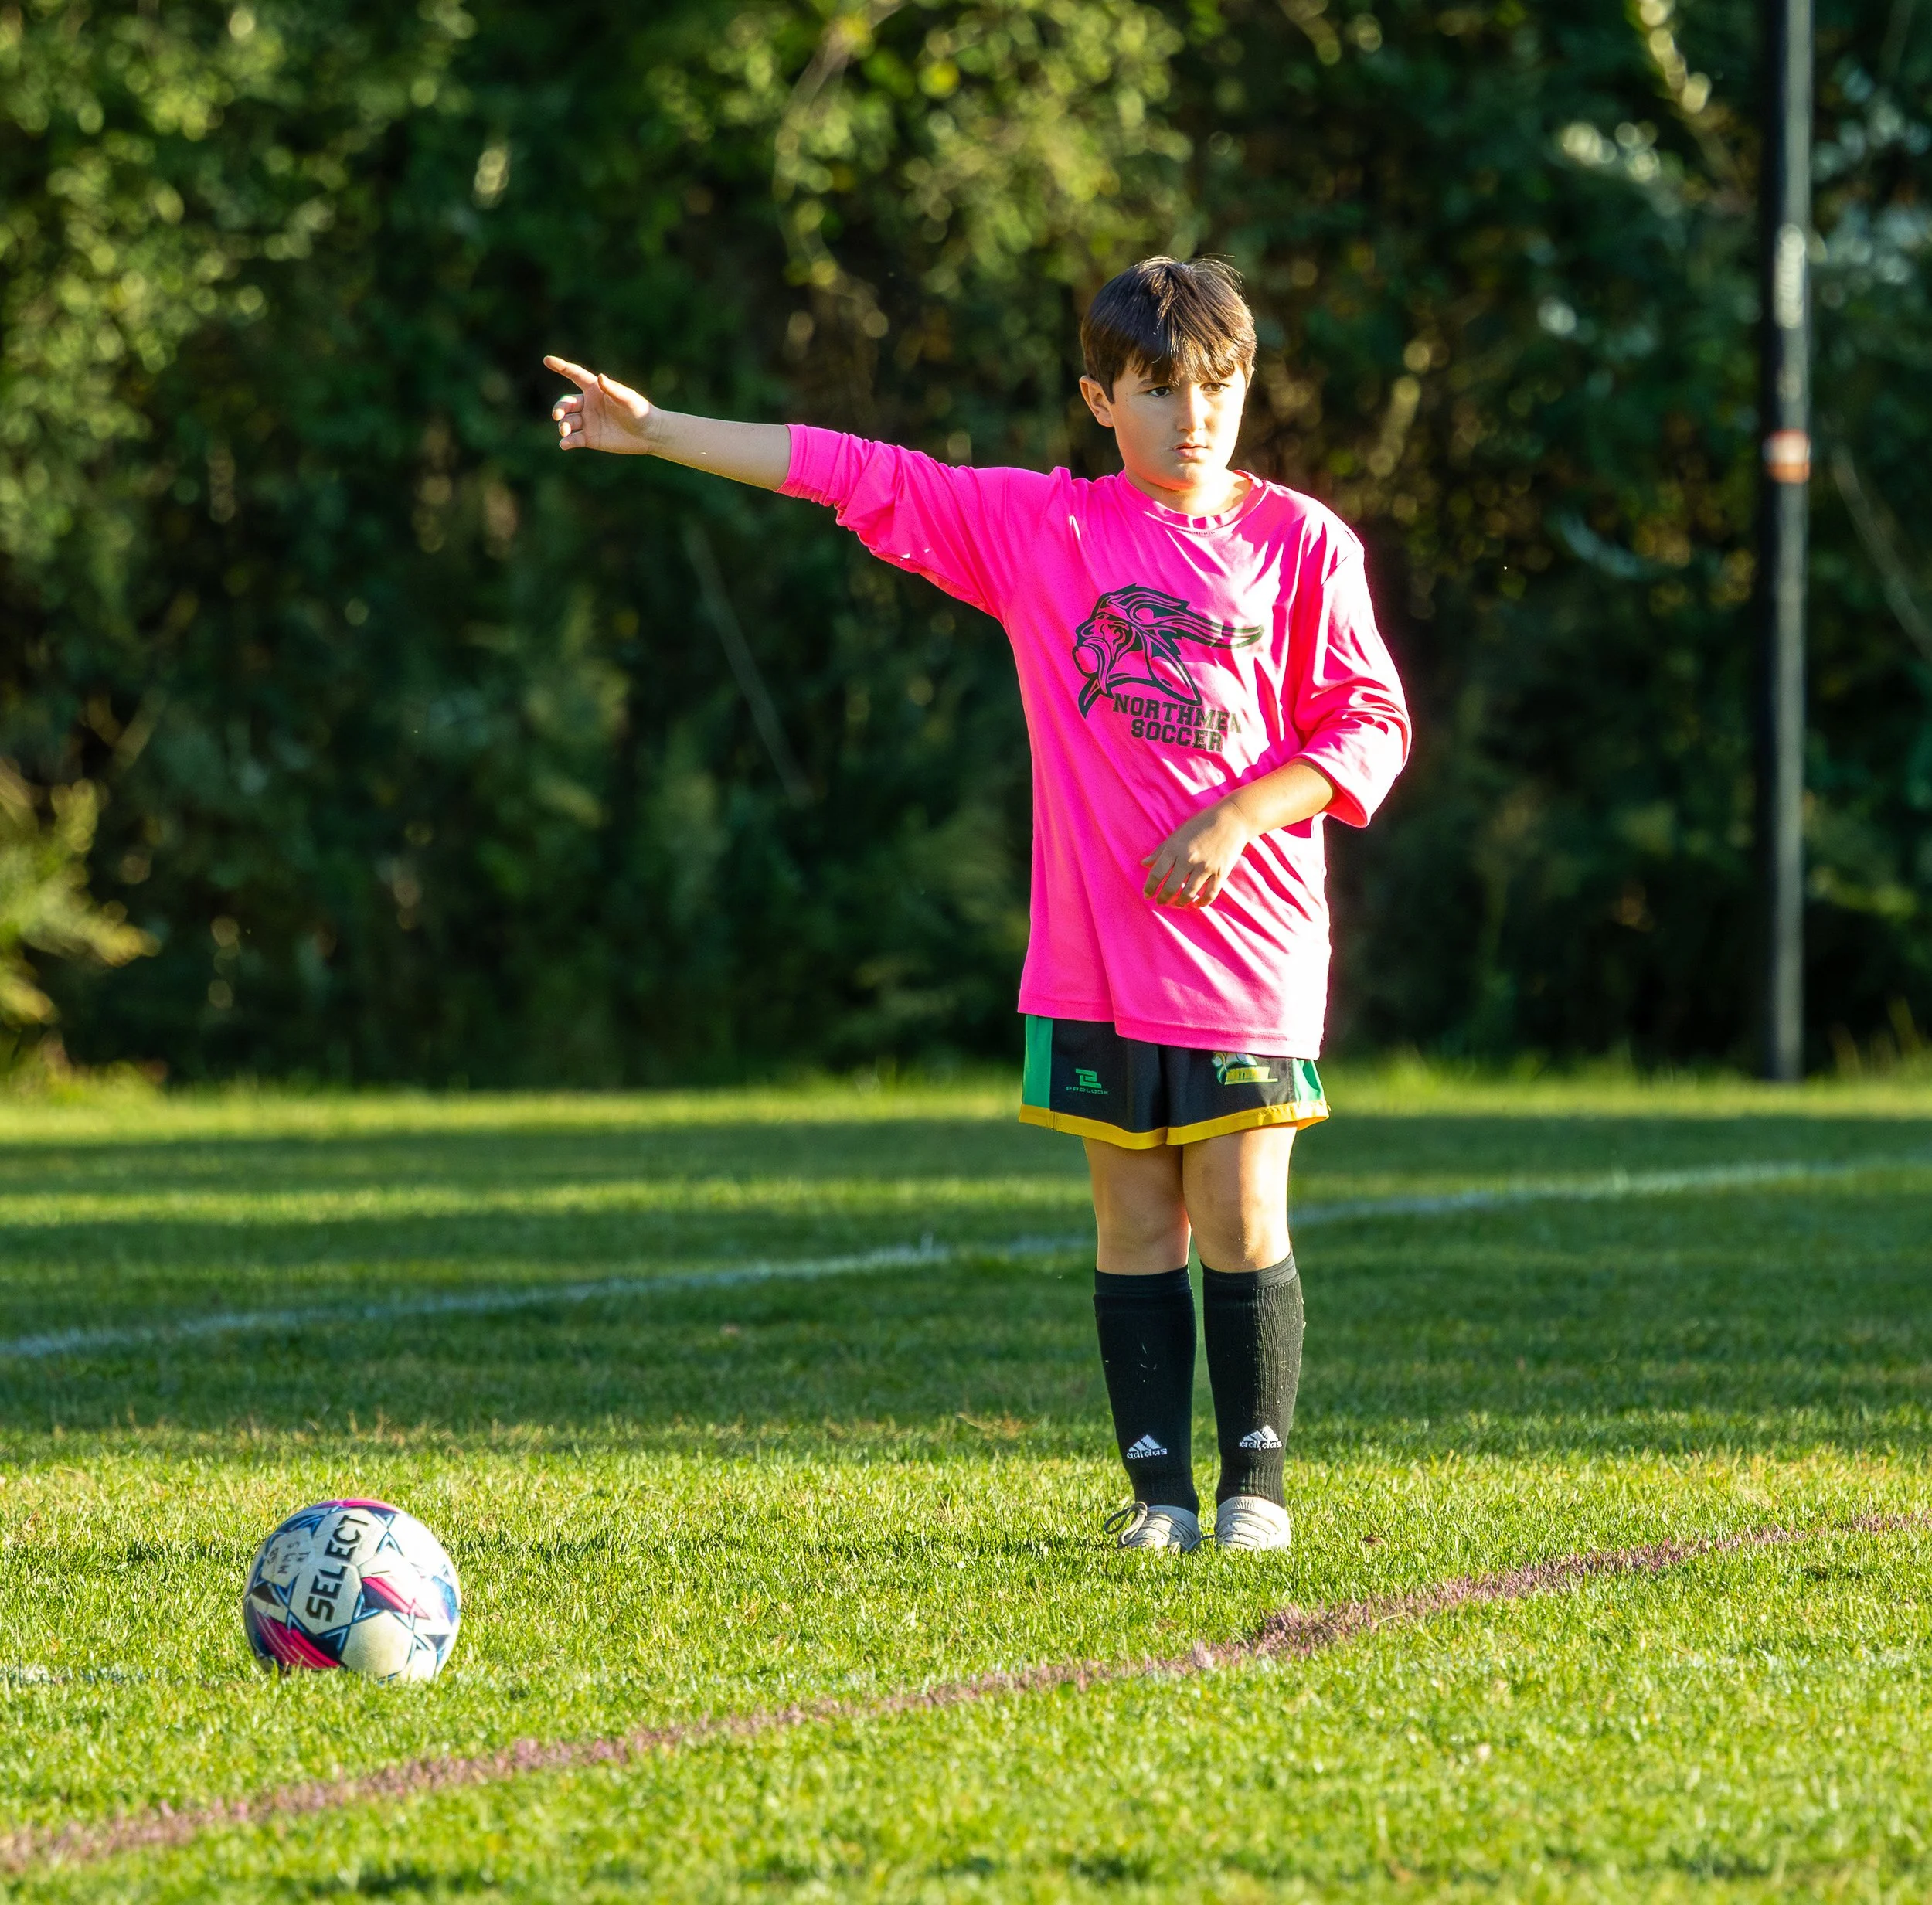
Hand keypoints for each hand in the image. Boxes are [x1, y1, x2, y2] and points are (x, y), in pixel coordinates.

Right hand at [544, 355, 653, 453]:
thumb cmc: (640, 411)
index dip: (561, 367)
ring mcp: (588, 422)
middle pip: (566, 403)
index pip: (574, 375)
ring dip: (563, 426)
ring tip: (565, 431)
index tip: (546, 360)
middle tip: (557, 416)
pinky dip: (567, 441)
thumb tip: (601, 378)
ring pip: (567, 422)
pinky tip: (565, 444)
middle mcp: (588, 404)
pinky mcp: (590, 439)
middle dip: (559, 408)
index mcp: (595, 389)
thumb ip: (613, 389)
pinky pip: (574, 439)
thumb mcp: (628, 399)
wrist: (649, 434)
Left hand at [1141, 795, 1256, 906]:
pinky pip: (1209, 894)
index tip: (1147, 895)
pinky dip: (1201, 903)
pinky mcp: (1220, 873)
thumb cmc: (1202, 823)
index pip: (1157, 873)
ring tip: (1177, 904)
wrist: (1232, 819)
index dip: (1149, 887)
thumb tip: (1144, 863)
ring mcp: (1205, 867)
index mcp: (1175, 848)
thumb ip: (1161, 850)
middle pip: (1171, 887)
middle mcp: (1189, 859)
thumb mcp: (1177, 833)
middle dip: (1163, 899)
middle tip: (1161, 902)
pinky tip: (1196, 904)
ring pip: (1189, 894)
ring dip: (1180, 903)